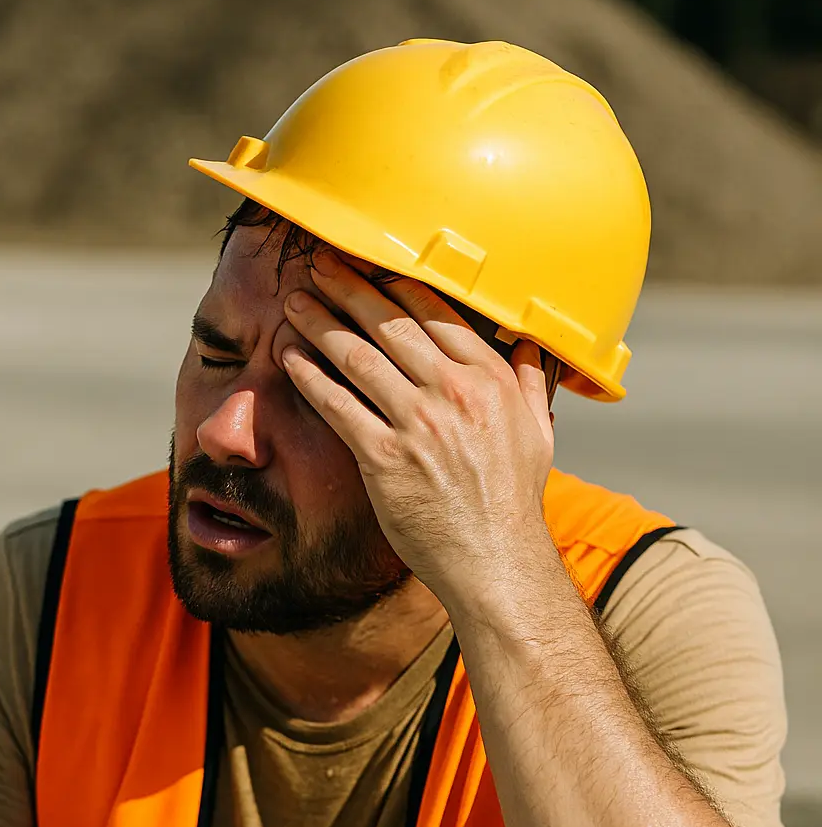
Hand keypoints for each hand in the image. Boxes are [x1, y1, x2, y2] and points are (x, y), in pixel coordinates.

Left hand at [280, 251, 555, 605]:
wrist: (495, 561)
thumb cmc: (513, 503)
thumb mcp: (537, 434)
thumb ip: (531, 382)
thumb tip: (532, 346)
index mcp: (489, 380)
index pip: (436, 314)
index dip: (397, 284)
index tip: (373, 266)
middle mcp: (452, 393)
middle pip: (390, 324)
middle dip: (350, 288)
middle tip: (321, 264)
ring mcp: (416, 424)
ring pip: (359, 356)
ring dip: (321, 323)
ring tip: (297, 302)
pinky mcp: (384, 458)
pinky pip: (338, 405)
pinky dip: (310, 376)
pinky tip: (289, 357)